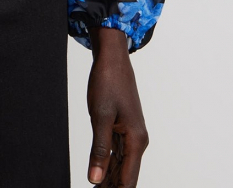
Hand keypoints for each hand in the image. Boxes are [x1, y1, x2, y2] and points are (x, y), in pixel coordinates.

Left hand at [85, 26, 148, 186]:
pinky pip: (116, 153)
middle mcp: (137, 140)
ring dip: (108, 180)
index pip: (128, 181)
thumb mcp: (100, 116)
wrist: (112, 57)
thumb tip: (95, 179)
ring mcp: (130, 134)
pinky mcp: (122, 127)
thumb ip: (99, 149)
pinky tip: (99, 175)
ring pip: (120, 166)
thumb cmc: (107, 82)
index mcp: (136, 140)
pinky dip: (107, 165)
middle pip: (125, 176)